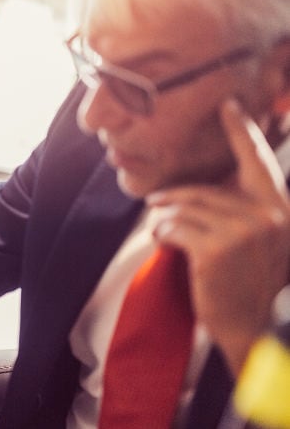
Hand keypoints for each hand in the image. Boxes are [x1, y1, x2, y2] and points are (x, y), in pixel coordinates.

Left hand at [148, 99, 289, 373]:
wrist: (252, 326)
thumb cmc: (247, 282)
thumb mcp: (257, 241)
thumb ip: (243, 210)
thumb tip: (201, 190)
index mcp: (279, 208)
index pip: (257, 161)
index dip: (241, 131)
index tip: (227, 105)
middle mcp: (267, 214)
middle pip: (203, 191)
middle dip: (173, 198)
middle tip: (153, 205)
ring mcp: (243, 231)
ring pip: (184, 207)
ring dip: (164, 219)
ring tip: (161, 231)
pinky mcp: (216, 248)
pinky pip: (174, 226)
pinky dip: (162, 234)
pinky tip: (164, 245)